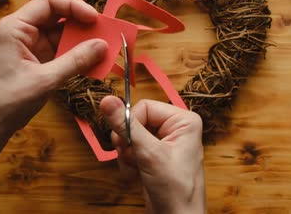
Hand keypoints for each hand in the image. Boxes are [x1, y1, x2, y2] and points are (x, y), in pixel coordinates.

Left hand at [0, 0, 107, 135]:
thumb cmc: (10, 100)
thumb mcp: (45, 80)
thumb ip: (74, 61)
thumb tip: (102, 45)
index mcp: (16, 27)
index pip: (49, 2)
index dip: (74, 6)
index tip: (94, 19)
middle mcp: (24, 30)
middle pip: (59, 15)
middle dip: (82, 23)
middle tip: (105, 33)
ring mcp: (32, 44)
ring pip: (63, 32)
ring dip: (83, 40)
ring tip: (103, 49)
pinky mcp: (40, 57)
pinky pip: (63, 48)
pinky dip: (78, 54)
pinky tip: (93, 61)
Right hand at [100, 96, 205, 213]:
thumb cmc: (176, 189)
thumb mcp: (148, 153)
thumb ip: (126, 125)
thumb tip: (107, 100)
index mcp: (183, 120)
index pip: (144, 106)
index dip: (131, 123)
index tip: (127, 142)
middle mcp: (175, 129)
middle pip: (136, 121)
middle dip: (129, 142)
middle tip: (132, 156)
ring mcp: (164, 143)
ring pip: (130, 137)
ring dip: (127, 155)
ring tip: (138, 169)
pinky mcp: (154, 157)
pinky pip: (131, 150)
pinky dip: (129, 163)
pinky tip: (138, 175)